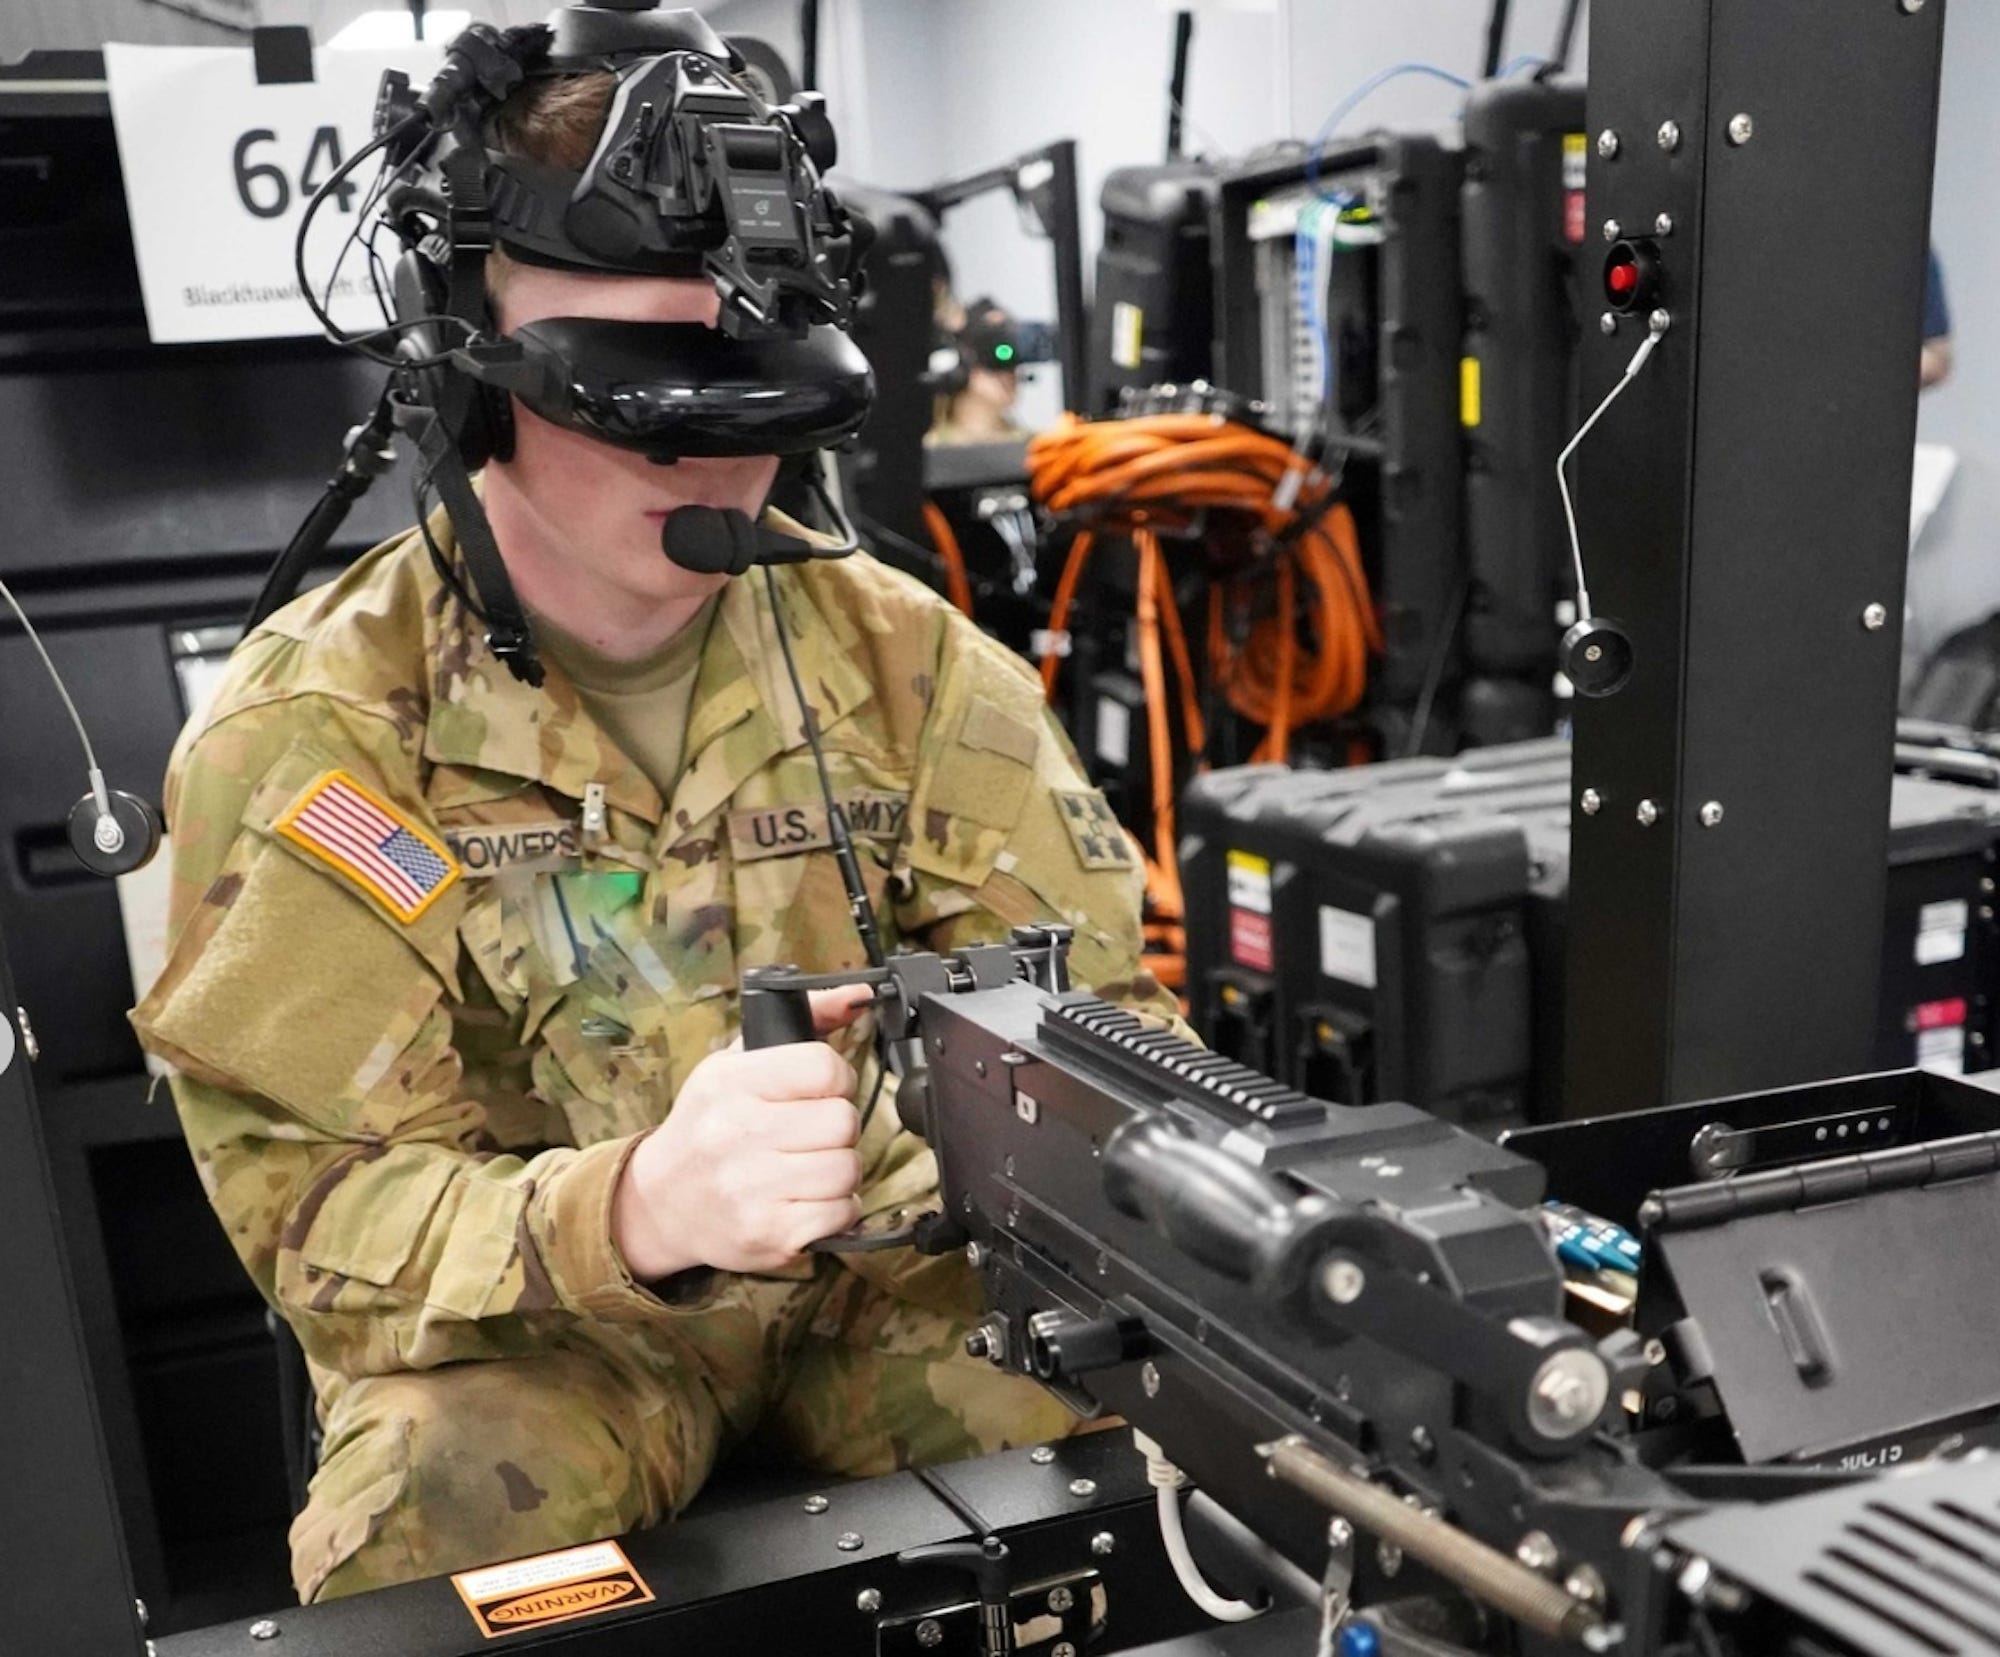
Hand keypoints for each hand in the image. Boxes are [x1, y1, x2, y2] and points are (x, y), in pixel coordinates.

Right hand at [612, 985, 873, 1278]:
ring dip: (840, 1171)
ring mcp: (751, 1189)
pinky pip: (840, 1215)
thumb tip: (860, 993)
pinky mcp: (767, 1234)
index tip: (822, 1091)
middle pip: (843, 1122)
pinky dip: (835, 1210)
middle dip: (838, 1129)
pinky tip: (806, 1201)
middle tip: (813, 1135)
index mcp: (730, 1083)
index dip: (838, 1080)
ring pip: (847, 1170)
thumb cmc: (708, 1125)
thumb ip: (805, 1021)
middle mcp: (736, 1134)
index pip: (824, 1068)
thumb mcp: (736, 1063)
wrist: (659, 1202)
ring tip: (810, 1168)